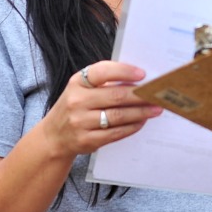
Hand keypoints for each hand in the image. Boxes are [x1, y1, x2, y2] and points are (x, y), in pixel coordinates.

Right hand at [39, 61, 162, 157]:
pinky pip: (115, 133)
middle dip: (140, 95)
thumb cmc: (75, 106)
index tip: (143, 74)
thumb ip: (103, 82)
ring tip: (155, 109)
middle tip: (157, 94)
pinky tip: (141, 122)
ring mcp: (81, 122)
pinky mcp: (87, 140)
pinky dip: (131, 127)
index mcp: (77, 82)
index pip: (102, 72)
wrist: (54, 136)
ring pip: (118, 116)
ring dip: (140, 112)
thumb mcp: (81, 88)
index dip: (124, 71)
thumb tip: (137, 80)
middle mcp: (77, 101)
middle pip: (115, 96)